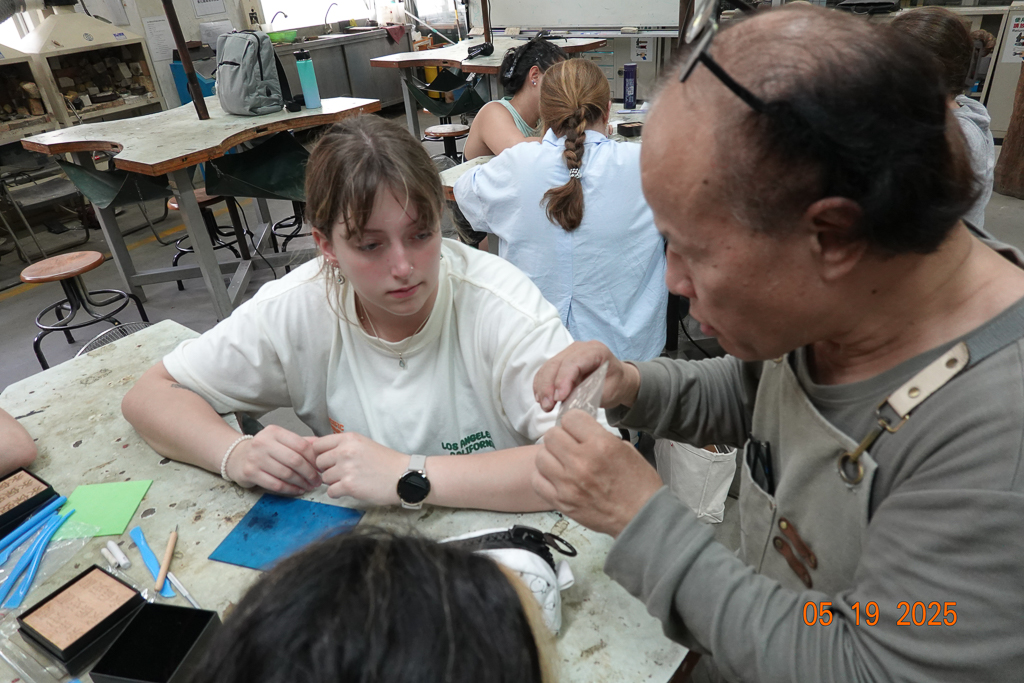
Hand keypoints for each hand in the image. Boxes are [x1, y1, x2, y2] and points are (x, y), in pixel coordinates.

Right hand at [226, 425, 321, 494]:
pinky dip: (290, 489)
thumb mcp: (281, 440)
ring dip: (301, 483)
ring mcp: (255, 458)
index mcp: (274, 431)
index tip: (321, 467)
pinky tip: (297, 490)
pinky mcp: (250, 472)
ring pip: (286, 474)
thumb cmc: (264, 449)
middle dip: (310, 473)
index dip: (314, 459)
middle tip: (317, 481)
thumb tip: (323, 446)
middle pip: (295, 460)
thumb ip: (300, 442)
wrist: (236, 457)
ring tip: (309, 486)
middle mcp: (263, 442)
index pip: (301, 445)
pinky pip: (275, 484)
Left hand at [311, 432, 405, 504]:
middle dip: (328, 469)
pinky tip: (352, 489)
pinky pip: (331, 492)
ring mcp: (346, 468)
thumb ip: (340, 446)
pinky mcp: (349, 485)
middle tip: (344, 472)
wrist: (404, 476)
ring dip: (335, 482)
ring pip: (324, 478)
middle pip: (319, 462)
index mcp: (348, 438)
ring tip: (352, 480)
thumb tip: (311, 445)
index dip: (321, 455)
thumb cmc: (386, 462)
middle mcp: (345, 451)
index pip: (317, 445)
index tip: (330, 461)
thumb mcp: (362, 445)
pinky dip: (339, 493)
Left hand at [532, 410, 662, 536]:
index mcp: (600, 445)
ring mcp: (568, 483)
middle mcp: (581, 462)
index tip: (578, 430)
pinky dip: (544, 477)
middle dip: (561, 437)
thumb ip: (600, 437)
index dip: (575, 422)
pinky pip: (537, 480)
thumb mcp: (626, 450)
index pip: (570, 418)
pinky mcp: (561, 501)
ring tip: (563, 463)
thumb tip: (581, 432)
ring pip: (541, 456)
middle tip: (570, 446)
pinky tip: (557, 478)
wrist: (641, 517)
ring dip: (551, 457)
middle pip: (551, 435)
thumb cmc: (638, 484)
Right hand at [533, 341, 641, 412]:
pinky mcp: (560, 362)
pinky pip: (545, 371)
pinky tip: (541, 399)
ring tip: (544, 406)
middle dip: (548, 386)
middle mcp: (579, 348)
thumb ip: (589, 394)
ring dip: (542, 387)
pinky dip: (540, 385)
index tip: (559, 398)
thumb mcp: (608, 392)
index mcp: (595, 351)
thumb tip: (567, 401)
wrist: (617, 380)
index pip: (573, 362)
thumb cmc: (615, 384)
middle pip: (556, 363)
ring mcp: (568, 353)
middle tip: (548, 406)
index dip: (563, 380)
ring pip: (548, 367)